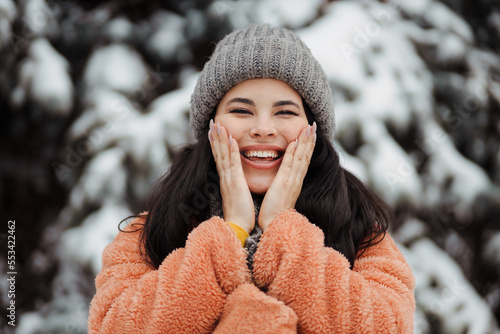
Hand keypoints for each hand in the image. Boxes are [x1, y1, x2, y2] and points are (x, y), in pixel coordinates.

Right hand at [209, 119, 254, 233]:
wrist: (237, 227)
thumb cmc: (240, 214)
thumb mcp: (237, 196)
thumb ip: (236, 186)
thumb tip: (237, 182)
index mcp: (226, 179)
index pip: (220, 158)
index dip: (217, 144)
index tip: (215, 131)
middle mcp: (225, 177)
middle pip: (218, 153)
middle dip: (215, 137)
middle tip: (212, 122)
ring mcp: (228, 179)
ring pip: (223, 155)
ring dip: (220, 139)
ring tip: (217, 124)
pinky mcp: (235, 183)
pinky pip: (233, 163)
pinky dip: (231, 150)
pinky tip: (231, 139)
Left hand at [258, 122, 316, 230]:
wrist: (274, 226)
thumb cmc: (274, 214)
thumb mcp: (280, 196)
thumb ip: (283, 186)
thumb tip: (283, 181)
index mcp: (295, 183)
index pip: (303, 161)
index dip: (307, 147)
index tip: (310, 135)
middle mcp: (296, 180)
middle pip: (305, 156)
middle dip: (310, 140)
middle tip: (313, 125)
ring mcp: (291, 181)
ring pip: (301, 157)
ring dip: (305, 142)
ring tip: (309, 128)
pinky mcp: (284, 183)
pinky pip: (289, 164)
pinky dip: (292, 152)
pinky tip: (294, 141)